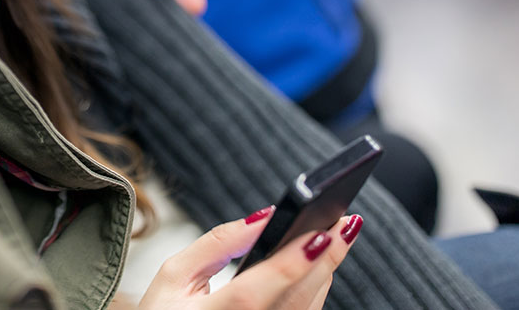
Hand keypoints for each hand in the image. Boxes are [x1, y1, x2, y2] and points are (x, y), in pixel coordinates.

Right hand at [138, 210, 361, 309]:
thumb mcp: (173, 274)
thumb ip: (217, 243)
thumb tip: (262, 218)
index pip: (252, 293)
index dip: (289, 264)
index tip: (319, 235)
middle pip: (293, 300)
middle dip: (325, 258)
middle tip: (344, 221)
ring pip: (306, 307)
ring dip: (326, 268)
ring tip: (340, 230)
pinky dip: (315, 284)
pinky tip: (320, 259)